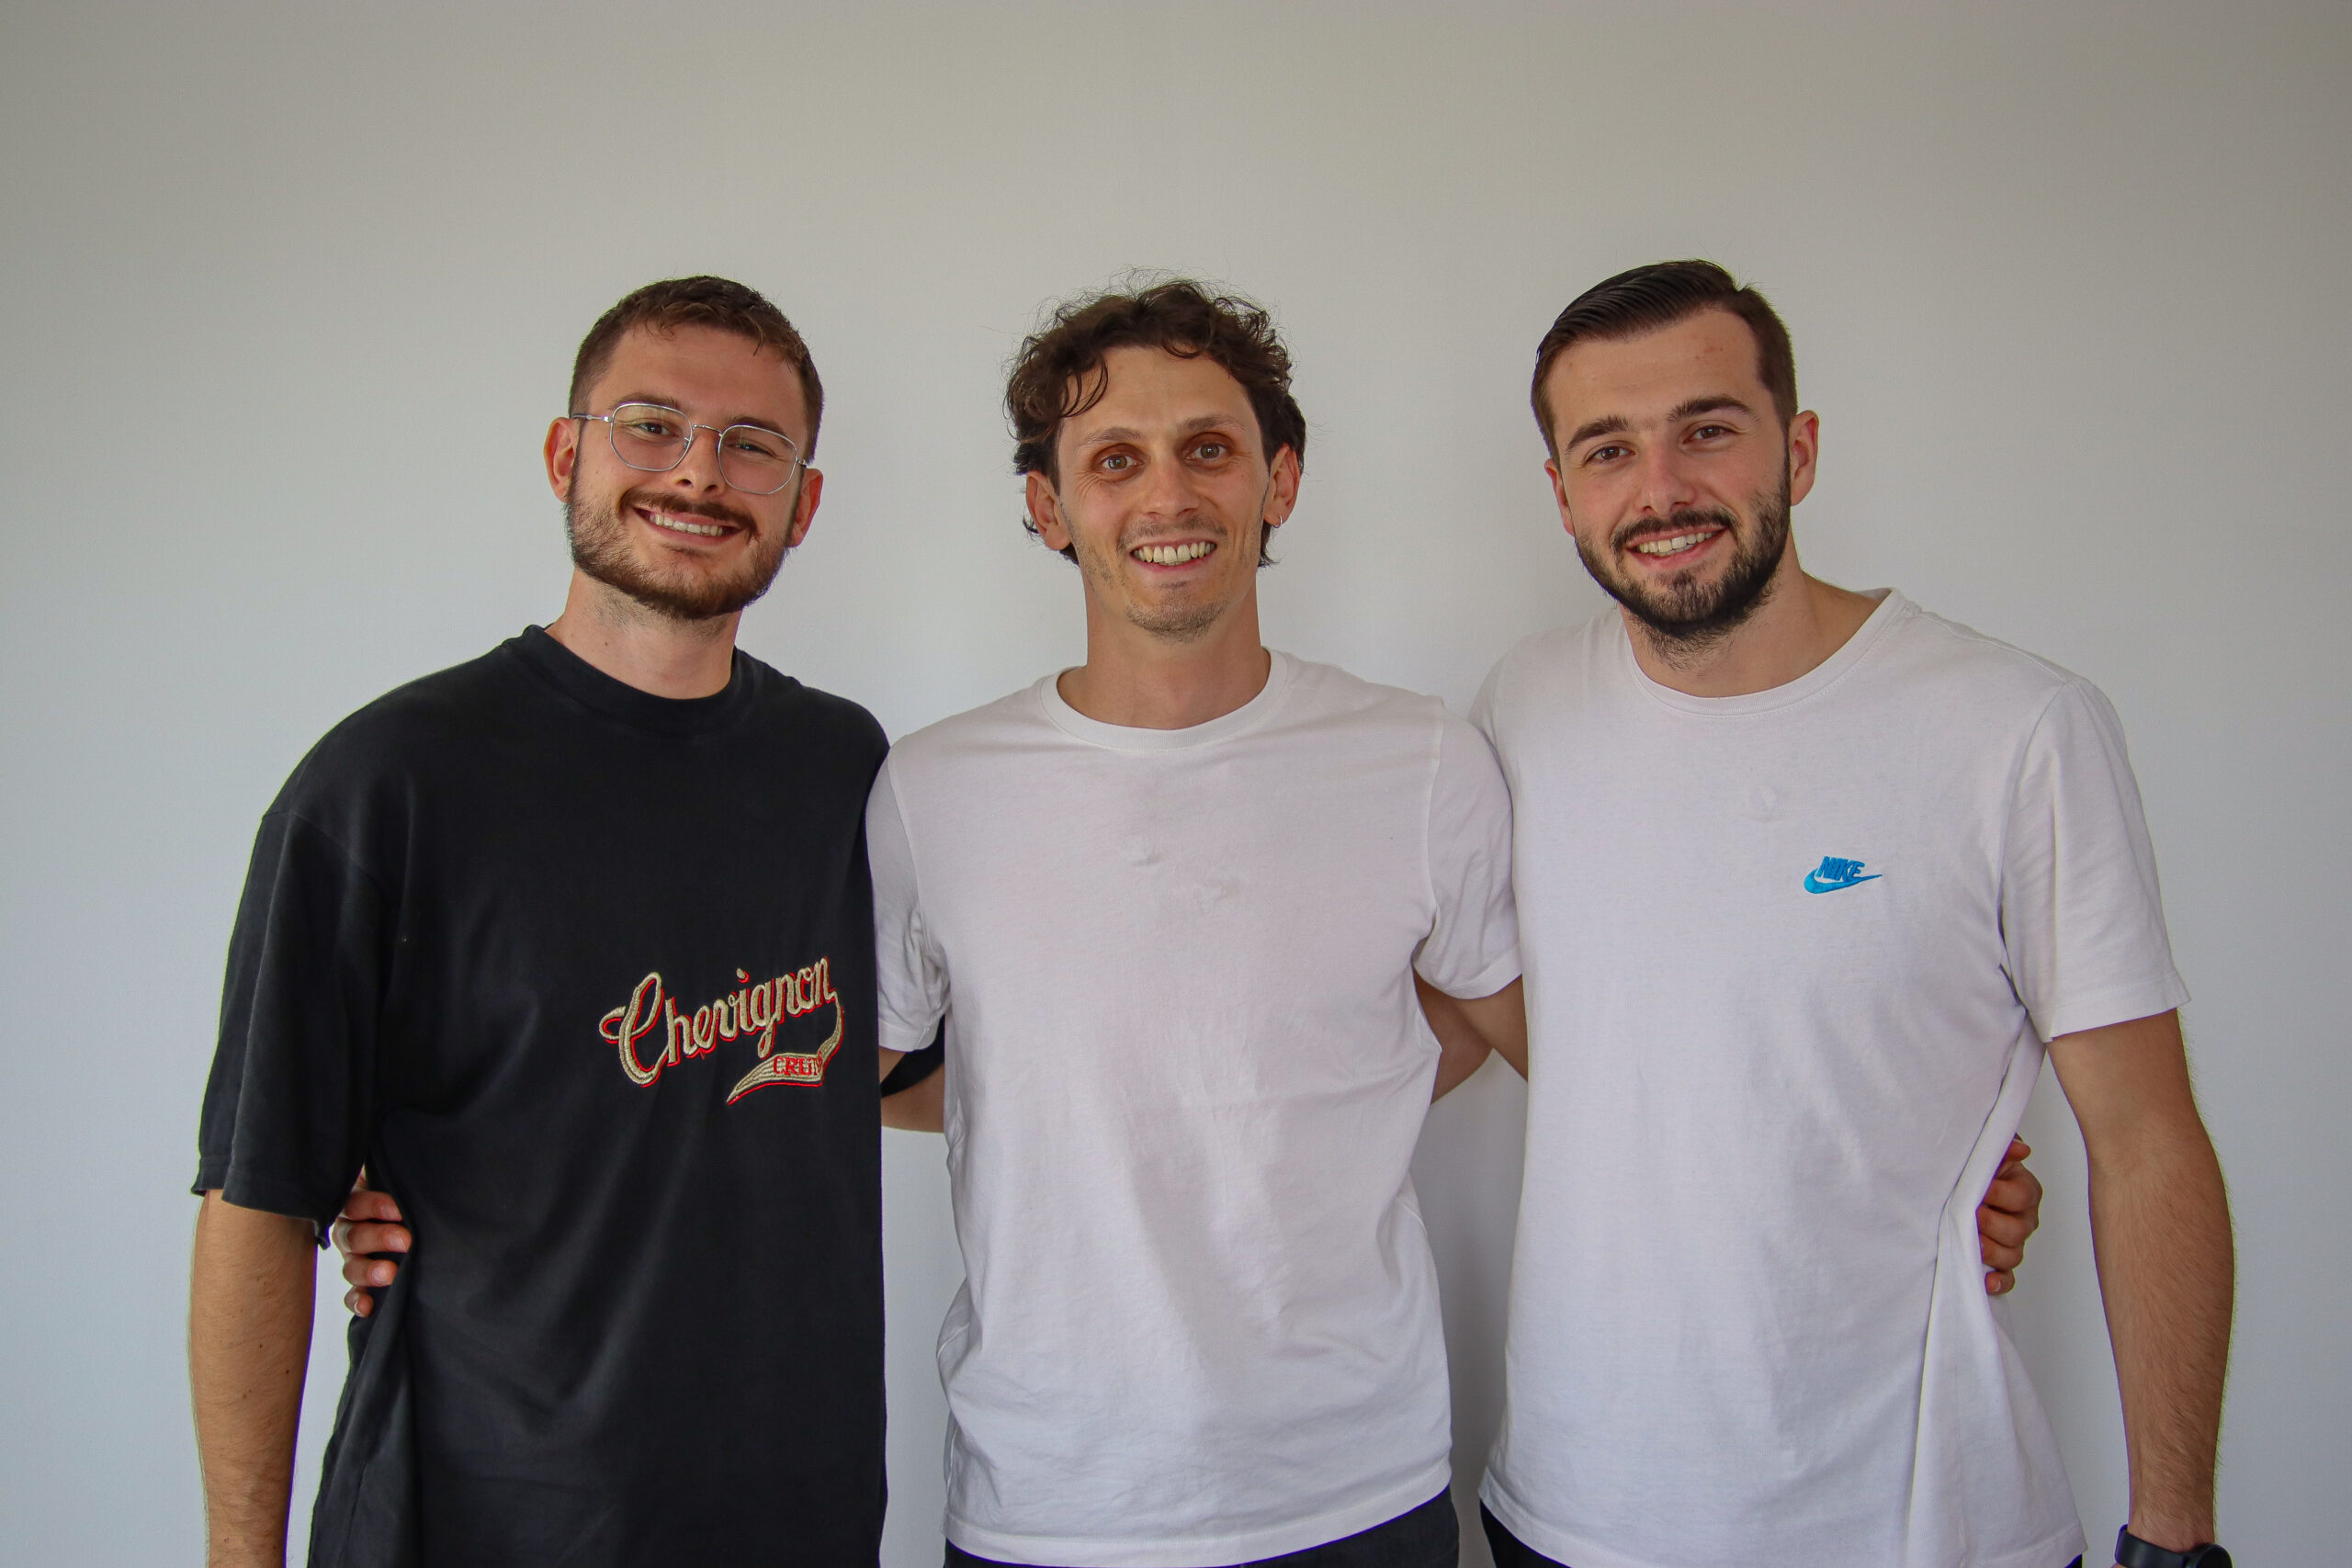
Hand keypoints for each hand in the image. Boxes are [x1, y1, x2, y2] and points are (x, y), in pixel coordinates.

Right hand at [329, 1172, 408, 1317]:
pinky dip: (358, 1301)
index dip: (376, 1207)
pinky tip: (368, 1307)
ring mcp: (352, 1259)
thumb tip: (418, 1176)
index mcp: (354, 1204)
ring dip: (370, 1271)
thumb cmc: (404, 1197)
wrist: (409, 1222)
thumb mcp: (396, 1184)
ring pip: (351, 1266)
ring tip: (392, 1273)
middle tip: (406, 1241)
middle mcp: (349, 1232)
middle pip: (354, 1236)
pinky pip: (351, 1294)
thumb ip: (400, 1181)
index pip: (356, 1204)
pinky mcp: (359, 1283)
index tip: (400, 1210)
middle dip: (380, 1238)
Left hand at [1976, 1136, 2042, 1294]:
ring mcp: (2015, 1243)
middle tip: (1972, 1217)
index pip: (2020, 1197)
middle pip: (2016, 1230)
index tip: (1980, 1190)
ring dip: (1991, 1252)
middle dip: (1991, 1224)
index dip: (1999, 1194)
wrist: (1963, 1185)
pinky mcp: (2002, 1263)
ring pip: (2012, 1255)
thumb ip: (2004, 1148)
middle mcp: (2024, 1219)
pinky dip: (1998, 1282)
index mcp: (2025, 1191)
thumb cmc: (1979, 1169)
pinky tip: (1986, 1281)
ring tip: (1972, 1243)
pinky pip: (2008, 1278)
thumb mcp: (1990, 1154)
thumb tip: (2022, 1149)